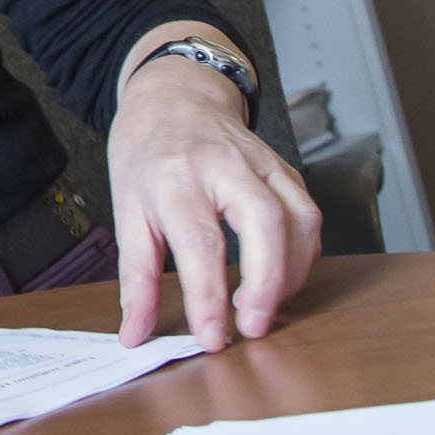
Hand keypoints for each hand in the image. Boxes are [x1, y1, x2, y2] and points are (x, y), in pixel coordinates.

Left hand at [107, 37, 320, 349]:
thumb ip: (135, 278)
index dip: (208, 295)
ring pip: (299, 218)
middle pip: (265, 222)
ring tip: (264, 309)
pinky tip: (281, 280)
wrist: (174, 97)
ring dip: (291, 273)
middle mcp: (225, 166)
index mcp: (174, 177)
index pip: (198, 241)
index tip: (211, 337)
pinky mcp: (286, 170)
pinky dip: (303, 255)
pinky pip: (309, 215)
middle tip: (253, 327)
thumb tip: (134, 334)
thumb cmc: (147, 157)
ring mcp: (262, 164)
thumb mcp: (126, 212)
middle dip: (267, 281)